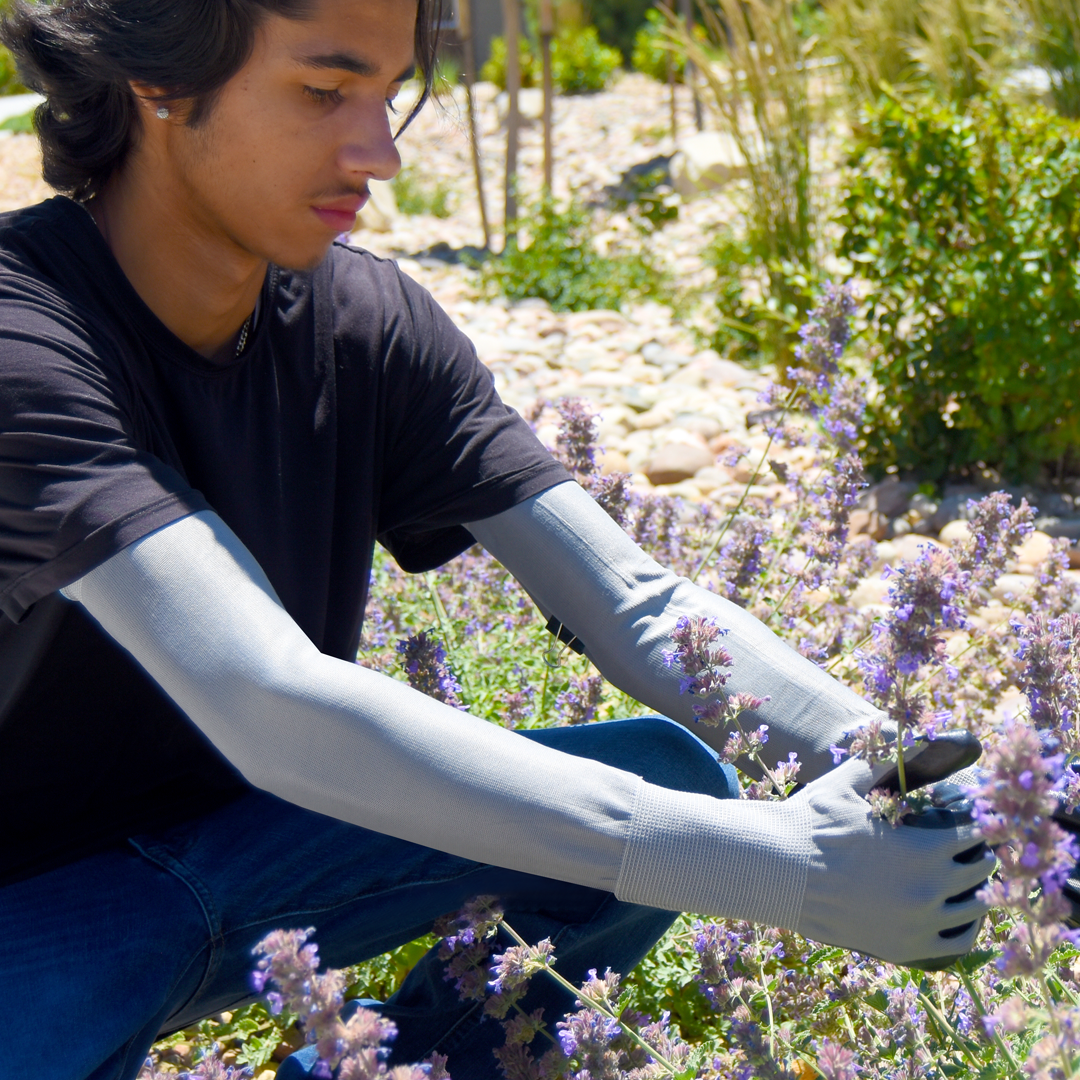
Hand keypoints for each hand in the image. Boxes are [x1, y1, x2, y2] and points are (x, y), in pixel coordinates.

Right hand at [791, 741, 991, 968]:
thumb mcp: (846, 782)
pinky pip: (957, 941)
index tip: (965, 811)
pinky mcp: (905, 949)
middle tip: (965, 839)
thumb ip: (882, 761)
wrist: (775, 872)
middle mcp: (930, 892)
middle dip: (978, 849)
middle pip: (984, 871)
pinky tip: (954, 908)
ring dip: (974, 887)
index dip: (975, 818)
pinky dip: (963, 924)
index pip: (979, 834)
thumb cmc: (809, 823)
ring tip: (961, 872)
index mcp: (924, 849)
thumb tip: (903, 736)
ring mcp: (919, 925)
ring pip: (977, 908)